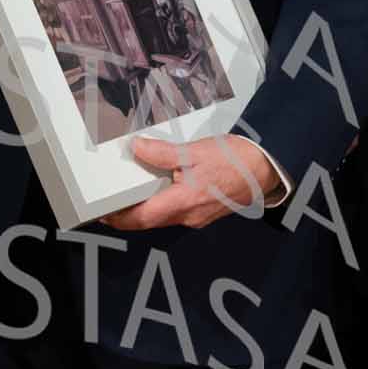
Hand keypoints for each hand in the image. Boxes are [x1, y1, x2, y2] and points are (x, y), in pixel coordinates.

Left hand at [100, 134, 279, 230]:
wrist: (264, 169)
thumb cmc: (235, 161)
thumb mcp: (194, 151)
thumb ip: (162, 153)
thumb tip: (138, 148)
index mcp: (184, 203)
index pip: (141, 219)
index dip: (119, 219)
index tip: (103, 214)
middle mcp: (189, 216)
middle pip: (150, 220)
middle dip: (129, 213)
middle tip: (112, 201)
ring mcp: (197, 217)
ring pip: (164, 216)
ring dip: (147, 207)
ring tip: (133, 190)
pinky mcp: (204, 212)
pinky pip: (177, 211)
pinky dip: (164, 202)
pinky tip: (162, 186)